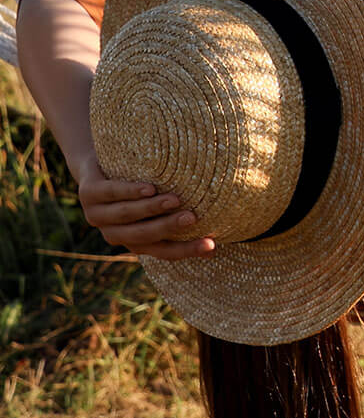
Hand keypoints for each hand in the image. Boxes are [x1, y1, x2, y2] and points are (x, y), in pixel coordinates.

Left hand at [76, 156, 214, 259]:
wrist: (96, 166)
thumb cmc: (137, 187)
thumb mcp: (155, 205)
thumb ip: (177, 214)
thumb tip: (223, 219)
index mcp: (134, 242)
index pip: (164, 251)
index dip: (187, 250)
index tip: (212, 244)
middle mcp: (114, 234)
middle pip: (144, 235)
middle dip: (169, 227)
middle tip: (193, 217)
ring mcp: (97, 215)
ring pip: (127, 215)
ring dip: (152, 209)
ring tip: (174, 199)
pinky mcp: (87, 193)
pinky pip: (110, 194)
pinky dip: (130, 192)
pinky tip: (149, 188)